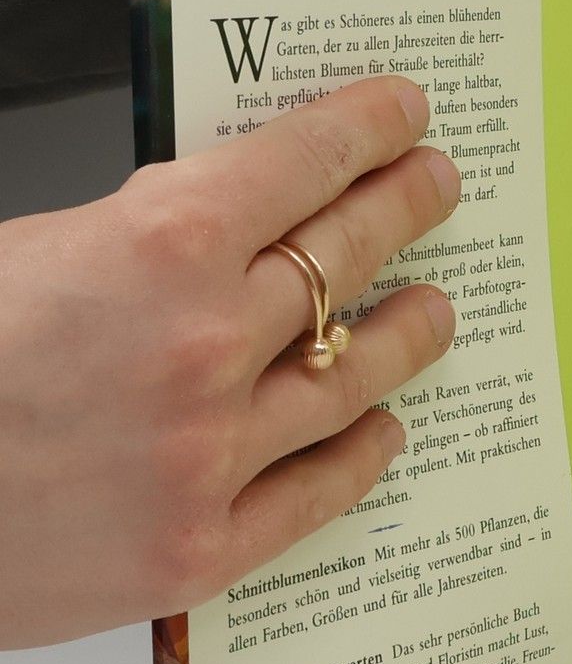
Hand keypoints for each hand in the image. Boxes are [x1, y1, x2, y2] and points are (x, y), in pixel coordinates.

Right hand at [0, 77, 459, 648]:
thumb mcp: (30, 251)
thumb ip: (147, 233)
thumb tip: (238, 212)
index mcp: (158, 246)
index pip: (308, 164)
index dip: (370, 130)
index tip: (406, 114)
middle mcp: (206, 346)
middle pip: (347, 256)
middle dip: (406, 208)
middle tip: (438, 187)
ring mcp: (211, 454)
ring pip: (359, 376)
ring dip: (409, 333)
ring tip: (436, 309)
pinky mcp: (199, 548)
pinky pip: (320, 491)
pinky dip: (363, 452)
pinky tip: (385, 429)